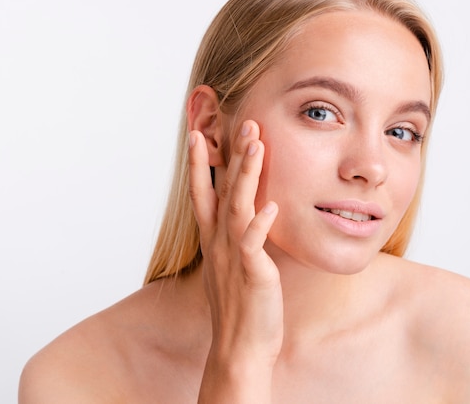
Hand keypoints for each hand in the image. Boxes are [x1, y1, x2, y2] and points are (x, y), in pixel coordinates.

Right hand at [189, 120, 282, 401]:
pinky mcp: (251, 274)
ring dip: (246, 175)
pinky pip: (253, 245)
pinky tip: (270, 206)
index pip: (203, 194)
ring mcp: (233, 257)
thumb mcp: (231, 265)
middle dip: (228, 156)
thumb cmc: (239, 306)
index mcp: (213, 241)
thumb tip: (248, 216)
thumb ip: (236, 238)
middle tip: (238, 122)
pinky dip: (260, 225)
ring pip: (237, 208)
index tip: (198, 134)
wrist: (239, 347)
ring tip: (256, 144)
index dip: (199, 164)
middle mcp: (218, 244)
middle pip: (220, 191)